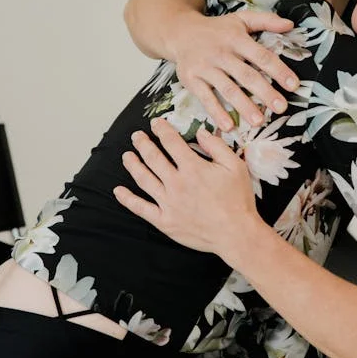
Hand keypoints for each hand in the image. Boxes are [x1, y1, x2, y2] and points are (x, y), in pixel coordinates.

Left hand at [113, 118, 263, 260]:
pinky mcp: (165, 221)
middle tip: (136, 136)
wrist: (236, 233)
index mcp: (192, 168)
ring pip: (144, 179)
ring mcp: (168, 203)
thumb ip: (217, 146)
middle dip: (143, 144)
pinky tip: (118, 191)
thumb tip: (201, 132)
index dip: (162, 130)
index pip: (171, 143)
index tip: (155, 124)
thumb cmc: (238, 200)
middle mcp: (176, 183)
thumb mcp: (235, 166)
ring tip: (127, 156)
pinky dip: (127, 199)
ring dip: (133, 165)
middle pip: (153, 158)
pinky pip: (141, 208)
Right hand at [170, 11, 299, 130]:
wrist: (179, 32)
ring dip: (243, 106)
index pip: (261, 56)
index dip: (278, 70)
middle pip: (246, 75)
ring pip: (227, 89)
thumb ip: (266, 20)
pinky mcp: (191, 79)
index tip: (294, 85)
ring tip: (258, 121)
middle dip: (265, 92)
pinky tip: (228, 126)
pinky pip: (205, 98)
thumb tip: (290, 24)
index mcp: (237, 39)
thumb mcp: (240, 19)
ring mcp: (205, 67)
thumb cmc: (216, 30)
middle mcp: (221, 53)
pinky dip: (216, 112)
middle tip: (281, 108)